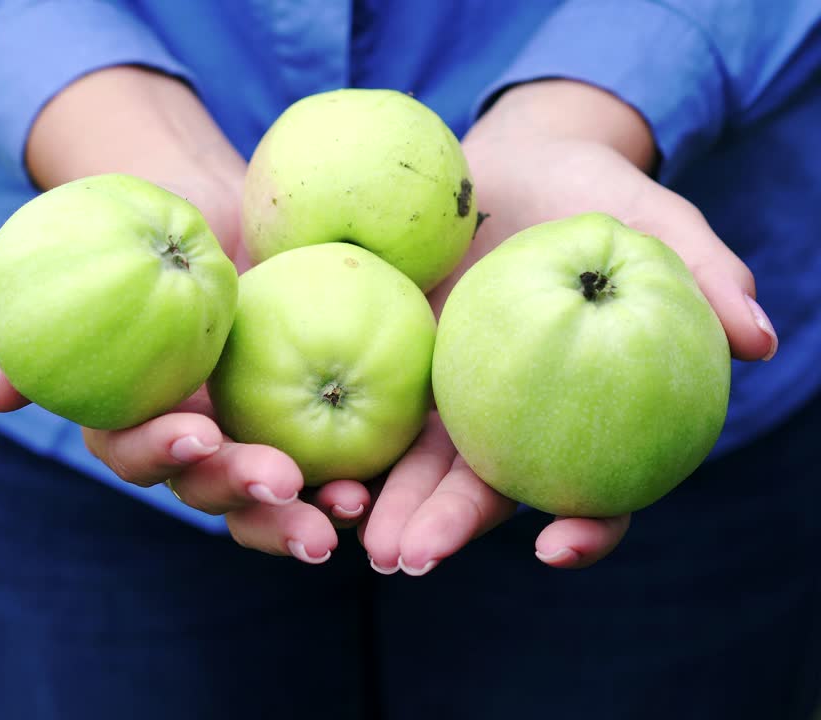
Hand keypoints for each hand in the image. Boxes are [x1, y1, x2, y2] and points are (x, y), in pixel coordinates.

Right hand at [0, 173, 368, 564]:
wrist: (220, 220)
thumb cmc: (148, 236)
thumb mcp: (96, 264)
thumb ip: (42, 329)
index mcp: (136, 417)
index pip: (135, 451)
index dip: (160, 450)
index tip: (197, 428)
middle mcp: (189, 445)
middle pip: (205, 490)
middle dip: (239, 493)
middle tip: (280, 479)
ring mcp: (245, 445)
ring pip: (262, 503)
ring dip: (294, 517)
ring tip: (340, 516)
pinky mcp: (300, 436)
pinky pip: (320, 476)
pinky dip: (342, 489)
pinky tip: (372, 492)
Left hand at [361, 80, 777, 573]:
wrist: (497, 160)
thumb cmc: (583, 191)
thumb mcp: (643, 218)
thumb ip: (700, 271)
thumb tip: (760, 338)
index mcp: (577, 409)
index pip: (598, 486)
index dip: (587, 524)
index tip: (557, 545)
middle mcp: (506, 417)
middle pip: (484, 489)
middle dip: (447, 529)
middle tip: (412, 558)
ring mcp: (441, 396)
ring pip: (412, 465)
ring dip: (382, 505)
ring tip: (350, 534)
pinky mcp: (383, 361)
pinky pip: (356, 409)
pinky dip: (335, 441)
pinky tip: (302, 463)